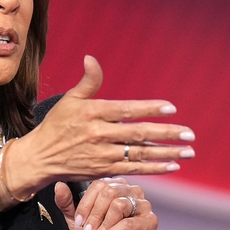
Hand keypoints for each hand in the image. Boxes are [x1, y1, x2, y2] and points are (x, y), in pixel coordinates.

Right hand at [0, 55, 194, 205]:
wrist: (40, 157)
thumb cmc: (56, 125)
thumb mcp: (69, 99)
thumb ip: (87, 81)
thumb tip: (91, 58)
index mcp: (93, 113)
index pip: (126, 110)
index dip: (150, 109)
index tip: (171, 109)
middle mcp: (99, 134)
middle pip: (138, 134)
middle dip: (167, 134)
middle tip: (189, 134)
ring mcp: (102, 155)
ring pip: (139, 154)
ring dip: (166, 153)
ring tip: (188, 151)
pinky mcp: (103, 171)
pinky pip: (133, 169)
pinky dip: (153, 168)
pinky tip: (171, 165)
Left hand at [53, 178, 155, 229]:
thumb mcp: (78, 221)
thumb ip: (68, 204)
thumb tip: (59, 186)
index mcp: (115, 185)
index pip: (99, 184)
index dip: (85, 203)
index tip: (77, 221)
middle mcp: (132, 190)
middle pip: (109, 192)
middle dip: (94, 214)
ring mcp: (143, 205)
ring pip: (119, 205)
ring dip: (103, 225)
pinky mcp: (150, 221)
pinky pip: (128, 224)